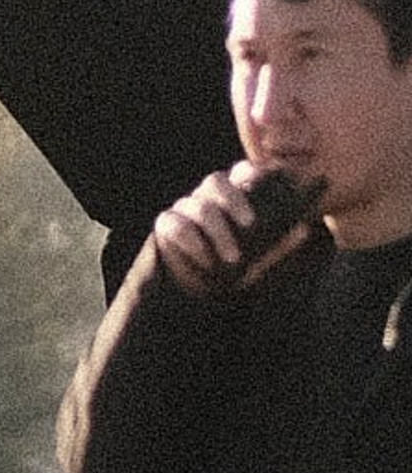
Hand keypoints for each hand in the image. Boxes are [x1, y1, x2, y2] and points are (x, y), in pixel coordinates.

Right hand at [154, 167, 315, 299]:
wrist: (199, 302)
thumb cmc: (236, 275)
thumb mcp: (263, 264)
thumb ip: (281, 247)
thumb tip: (304, 229)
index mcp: (235, 198)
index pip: (242, 172)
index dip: (252, 171)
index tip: (265, 180)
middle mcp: (209, 198)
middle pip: (216, 181)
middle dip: (234, 200)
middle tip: (251, 224)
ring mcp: (186, 210)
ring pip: (200, 206)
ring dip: (219, 232)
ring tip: (234, 260)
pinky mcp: (166, 226)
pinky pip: (176, 225)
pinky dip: (193, 242)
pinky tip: (207, 260)